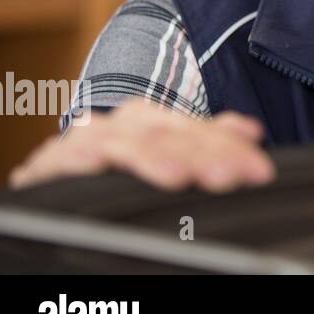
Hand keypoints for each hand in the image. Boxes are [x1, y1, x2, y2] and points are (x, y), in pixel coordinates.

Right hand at [8, 100, 275, 192]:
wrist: (58, 189)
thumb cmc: (119, 175)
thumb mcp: (167, 158)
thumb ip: (205, 143)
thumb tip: (250, 132)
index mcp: (154, 123)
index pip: (198, 131)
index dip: (229, 147)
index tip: (260, 170)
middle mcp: (124, 127)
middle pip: (168, 134)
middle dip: (202, 154)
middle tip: (231, 175)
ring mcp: (88, 142)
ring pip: (126, 143)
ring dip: (152, 157)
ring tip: (179, 176)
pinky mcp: (52, 162)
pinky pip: (68, 157)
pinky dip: (82, 158)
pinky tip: (99, 165)